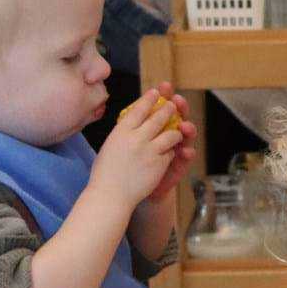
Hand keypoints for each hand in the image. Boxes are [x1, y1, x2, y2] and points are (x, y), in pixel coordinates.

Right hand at [90, 90, 186, 207]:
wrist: (110, 196)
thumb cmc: (105, 171)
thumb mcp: (110, 146)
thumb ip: (124, 133)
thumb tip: (134, 119)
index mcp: (121, 131)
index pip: (138, 109)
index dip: (149, 99)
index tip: (156, 91)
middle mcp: (136, 138)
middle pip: (158, 117)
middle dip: (169, 108)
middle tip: (174, 104)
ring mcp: (149, 150)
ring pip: (171, 134)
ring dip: (177, 131)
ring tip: (181, 128)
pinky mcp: (159, 163)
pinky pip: (170, 152)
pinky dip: (171, 151)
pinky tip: (172, 151)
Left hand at [135, 81, 196, 201]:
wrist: (128, 189)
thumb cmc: (127, 163)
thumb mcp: (126, 140)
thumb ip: (133, 126)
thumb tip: (133, 107)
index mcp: (155, 125)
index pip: (161, 106)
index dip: (165, 96)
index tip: (164, 86)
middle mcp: (168, 133)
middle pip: (178, 116)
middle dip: (179, 107)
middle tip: (177, 101)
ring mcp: (176, 147)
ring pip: (186, 135)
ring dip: (188, 128)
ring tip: (185, 126)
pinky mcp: (179, 164)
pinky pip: (187, 156)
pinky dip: (188, 153)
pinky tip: (185, 151)